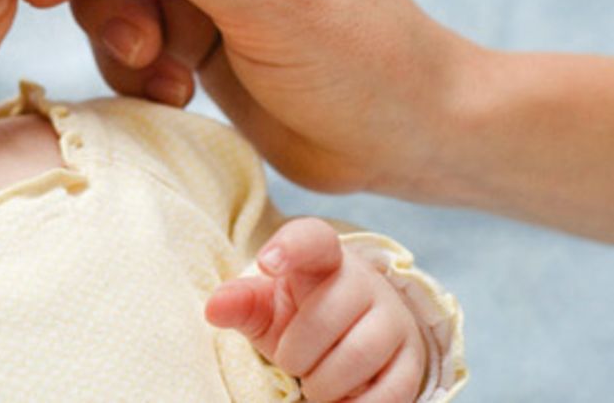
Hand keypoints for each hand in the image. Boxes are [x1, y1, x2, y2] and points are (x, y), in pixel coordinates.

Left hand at [206, 218, 425, 401]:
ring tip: (314, 382)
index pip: (313, 239)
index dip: (291, 247)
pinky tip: (341, 399)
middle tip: (291, 361)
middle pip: (325, 317)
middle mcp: (364, 281)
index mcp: (321, 259)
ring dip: (324, 383)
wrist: (353, 336)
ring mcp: (394, 319)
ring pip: (359, 355)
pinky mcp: (413, 359)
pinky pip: (390, 390)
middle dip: (296, 353)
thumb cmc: (300, 316)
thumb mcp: (266, 308)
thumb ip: (241, 303)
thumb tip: (214, 307)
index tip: (267, 263)